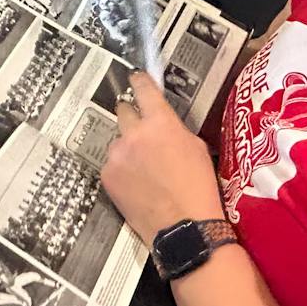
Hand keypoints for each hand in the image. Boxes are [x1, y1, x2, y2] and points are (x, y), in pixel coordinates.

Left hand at [102, 72, 224, 245]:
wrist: (184, 227)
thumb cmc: (199, 187)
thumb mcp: (197, 148)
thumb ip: (174, 129)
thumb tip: (163, 124)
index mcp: (161, 122)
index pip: (143, 89)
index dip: (139, 82)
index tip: (135, 78)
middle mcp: (134, 133)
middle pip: (123, 111)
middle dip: (132, 118)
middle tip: (142, 132)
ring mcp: (117, 155)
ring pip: (118, 142)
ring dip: (127, 149)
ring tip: (143, 170)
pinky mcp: (107, 176)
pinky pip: (112, 165)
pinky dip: (121, 171)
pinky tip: (136, 185)